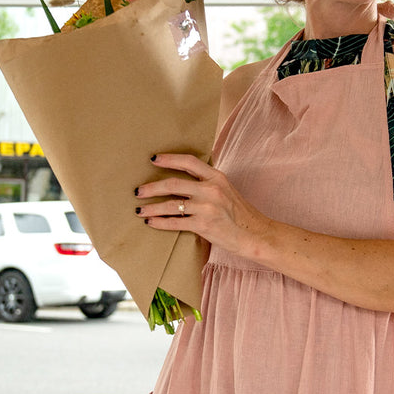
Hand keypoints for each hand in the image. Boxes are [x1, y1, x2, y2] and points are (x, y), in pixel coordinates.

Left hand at [134, 153, 269, 255]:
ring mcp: (207, 207)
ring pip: (171, 204)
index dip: (169, 159)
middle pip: (173, 183)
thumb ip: (208, 183)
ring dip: (151, 207)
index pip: (189, 162)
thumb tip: (183, 182)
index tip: (153, 159)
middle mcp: (211, 189)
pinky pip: (175, 222)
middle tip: (138, 190)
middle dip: (151, 187)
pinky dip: (160, 222)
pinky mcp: (204, 225)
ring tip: (140, 210)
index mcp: (217, 177)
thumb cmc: (240, 214)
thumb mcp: (227, 190)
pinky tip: (151, 222)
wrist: (255, 234)